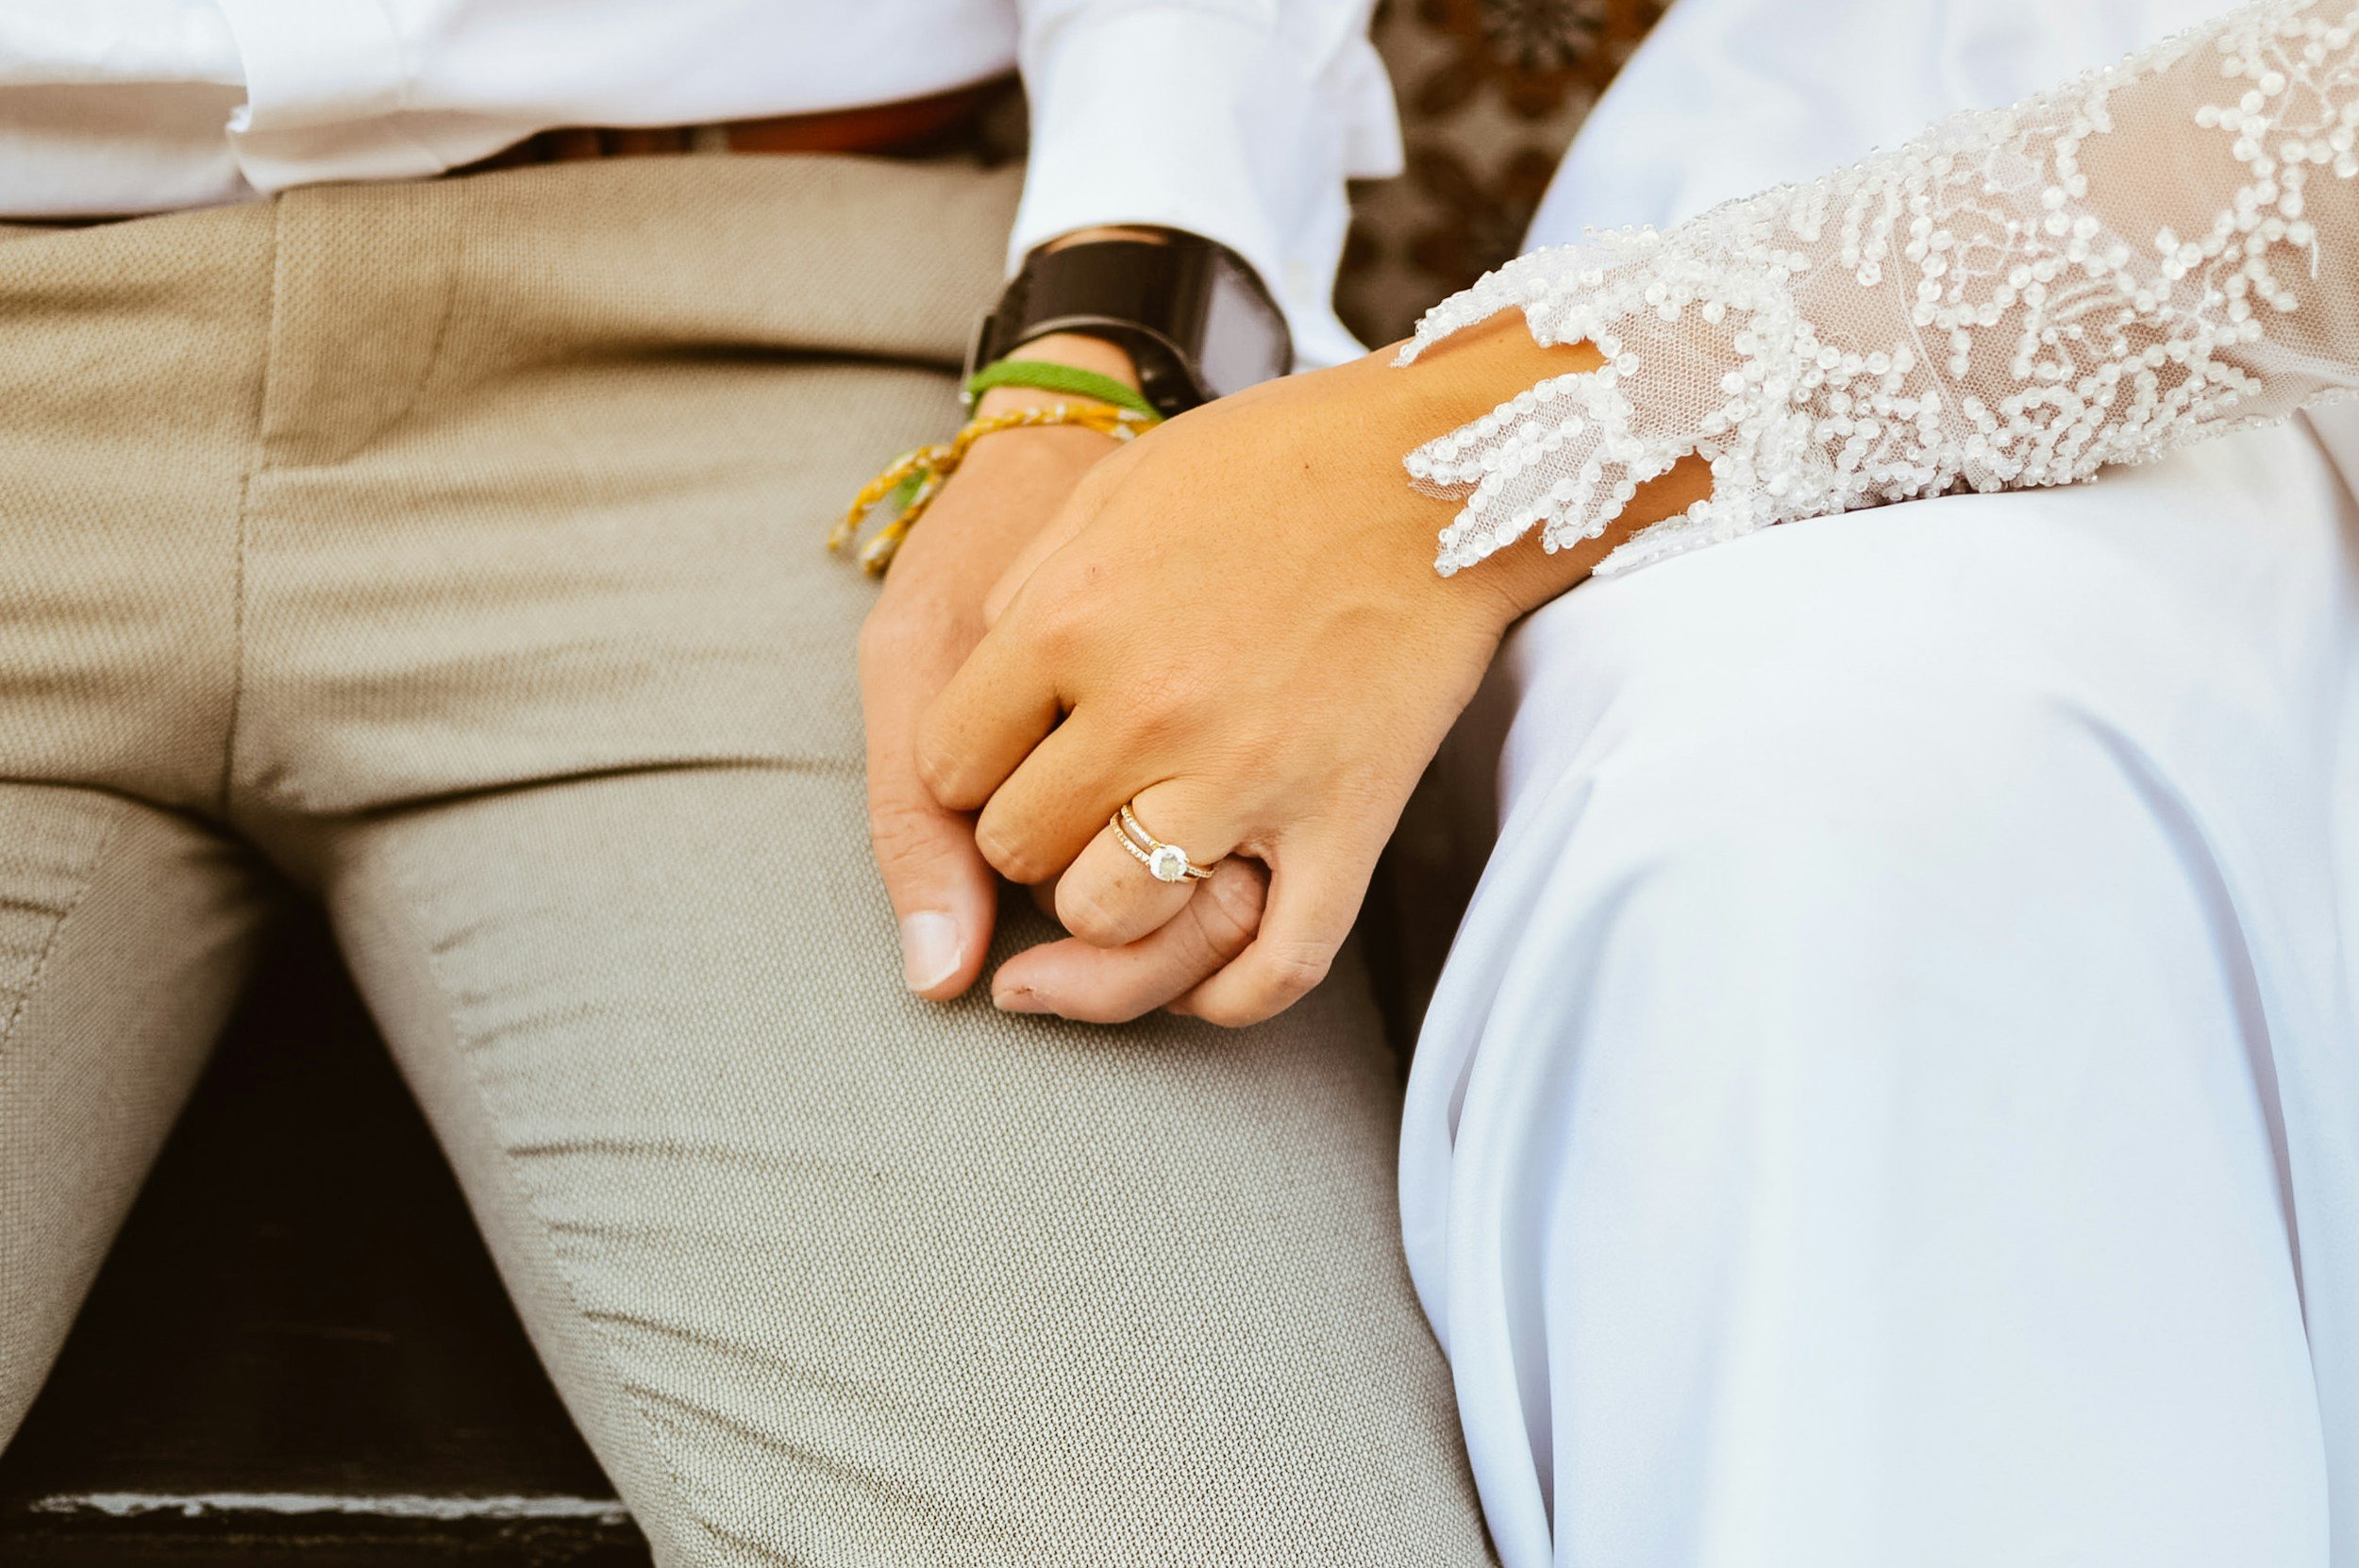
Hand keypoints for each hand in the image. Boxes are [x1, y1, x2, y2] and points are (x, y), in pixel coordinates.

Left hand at [917, 316, 1710, 1024]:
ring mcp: (1248, 777)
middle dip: (1030, 832)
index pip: (947, 767)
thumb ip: (1024, 598)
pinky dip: (1222, 994)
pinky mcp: (1344, 822)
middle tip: (1074, 794)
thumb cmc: (1270, 464)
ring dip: (1105, 901)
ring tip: (1130, 853)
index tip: (1006, 754)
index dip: (968, 768)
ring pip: (1110, 917)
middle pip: (1017, 850)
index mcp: (1068, 621)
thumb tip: (976, 705)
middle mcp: (1146, 712)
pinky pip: (1268, 965)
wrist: (1439, 461)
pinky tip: (1197, 972)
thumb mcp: (1113, 492)